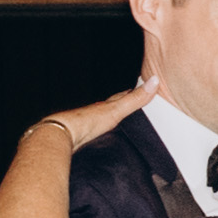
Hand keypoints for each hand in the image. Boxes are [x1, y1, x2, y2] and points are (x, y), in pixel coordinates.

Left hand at [38, 84, 156, 146]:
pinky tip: (104, 136)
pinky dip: (104, 131)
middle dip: (124, 102)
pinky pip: (98, 131)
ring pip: (105, 118)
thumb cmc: (88, 121)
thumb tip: (154, 81)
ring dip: (113, 117)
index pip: (124, 95)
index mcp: (107, 105)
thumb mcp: (117, 110)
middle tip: (134, 100)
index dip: (134, 91)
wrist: (63, 134)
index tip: (144, 86)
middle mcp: (98, 112)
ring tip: (121, 118)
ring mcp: (90, 123)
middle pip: (114, 105)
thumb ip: (135, 99)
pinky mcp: (84, 136)